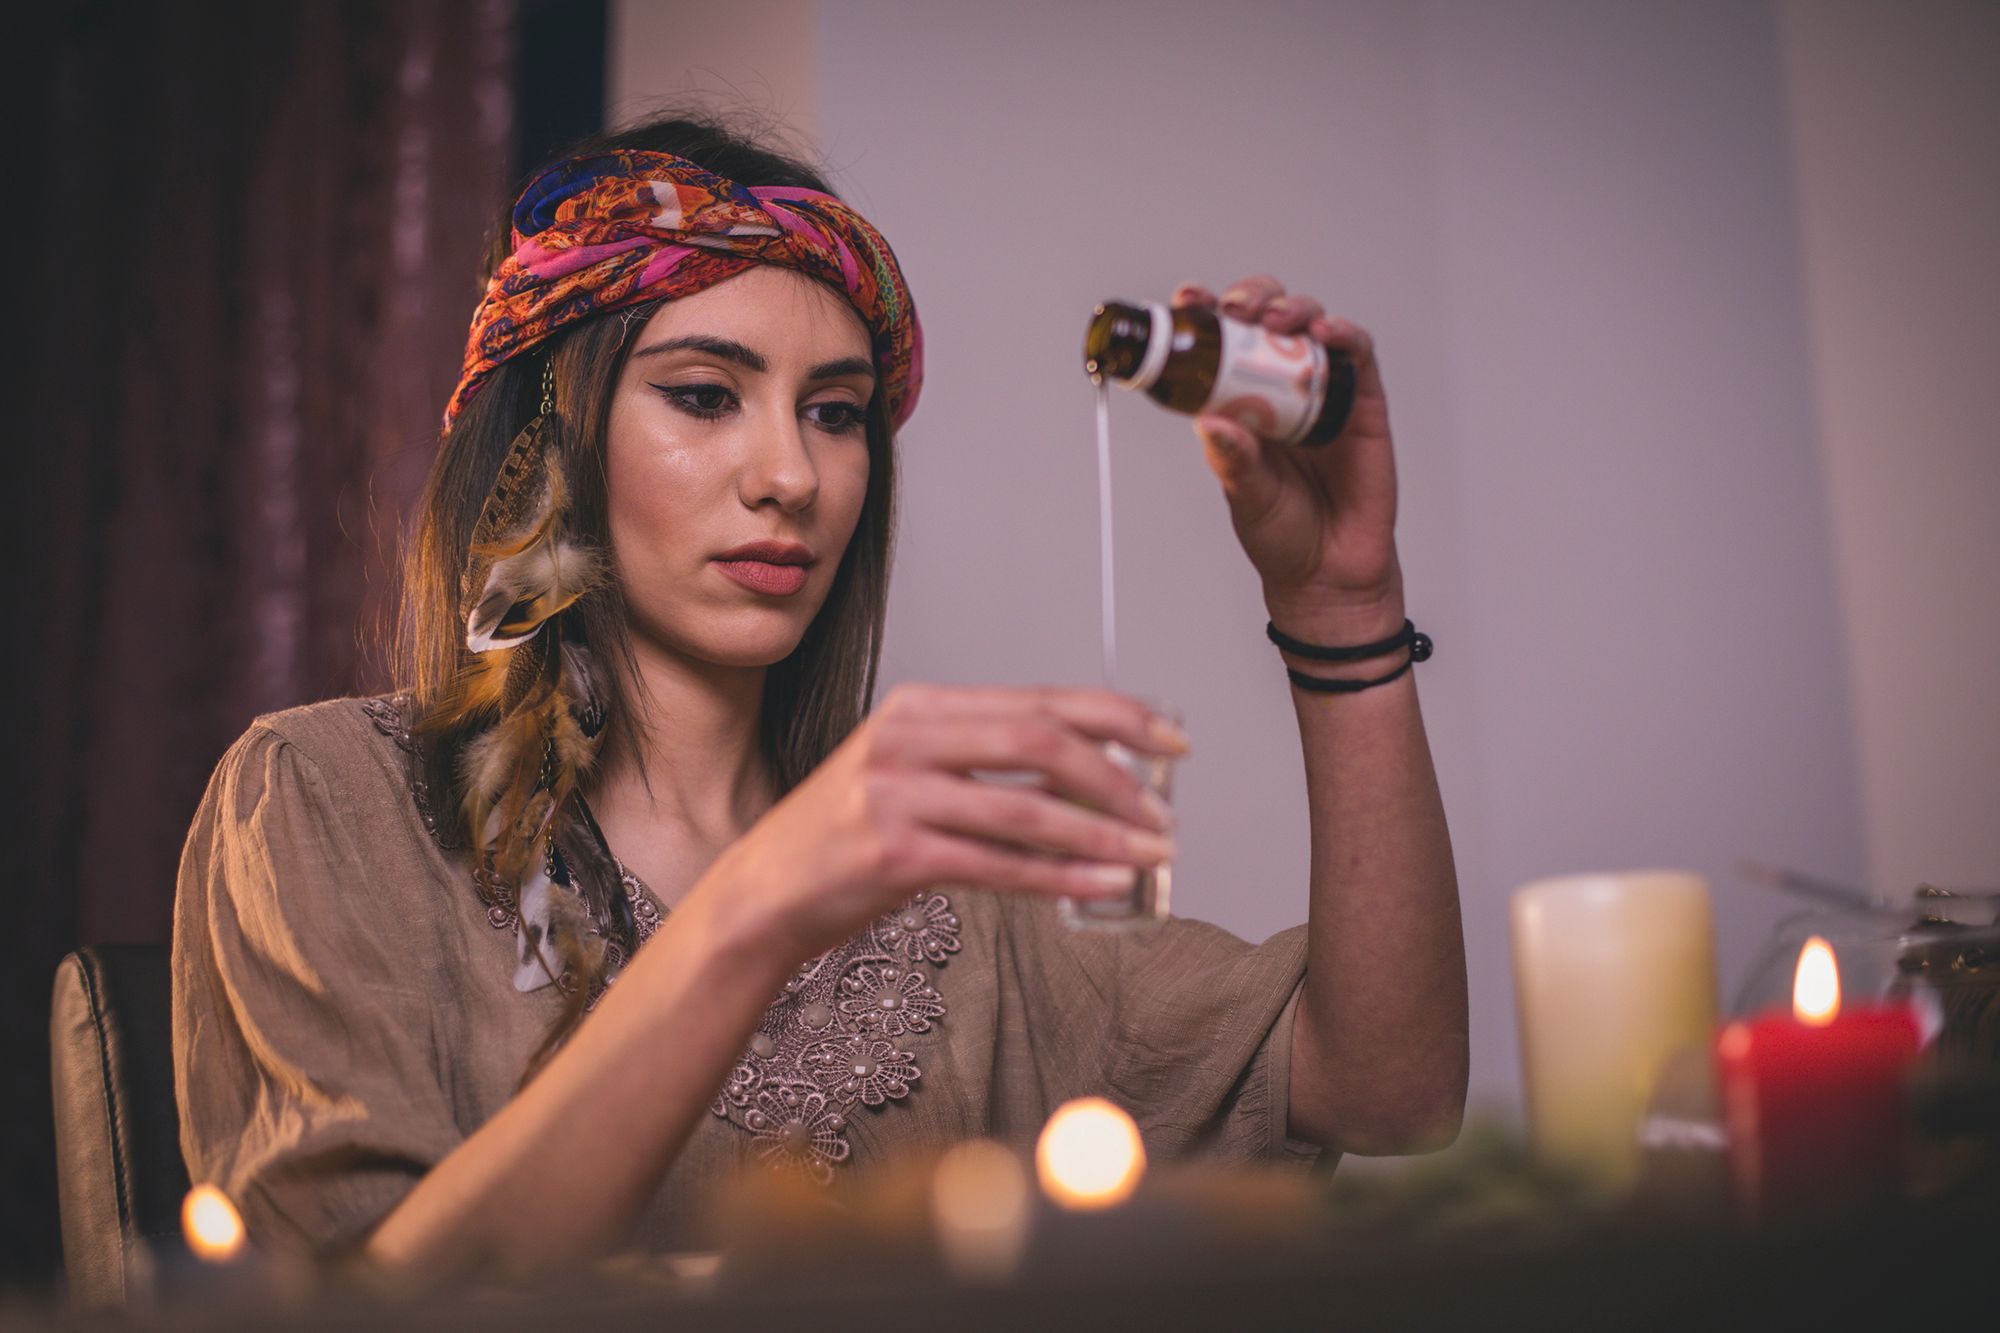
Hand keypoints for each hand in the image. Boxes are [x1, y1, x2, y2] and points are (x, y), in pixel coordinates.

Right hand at [694, 683, 1188, 964]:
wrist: (763, 894)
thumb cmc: (844, 839)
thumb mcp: (909, 774)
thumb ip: (984, 764)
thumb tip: (1087, 777)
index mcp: (921, 707)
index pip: (1040, 699)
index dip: (1118, 716)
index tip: (1171, 741)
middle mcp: (907, 738)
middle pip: (1040, 740)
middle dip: (1117, 776)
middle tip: (1163, 811)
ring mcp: (897, 794)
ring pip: (1026, 807)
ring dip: (1101, 834)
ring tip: (1150, 854)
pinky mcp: (894, 854)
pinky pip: (1000, 865)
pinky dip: (1062, 876)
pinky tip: (1104, 884)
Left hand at [1176, 276, 1403, 640]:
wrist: (1330, 572)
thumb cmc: (1282, 534)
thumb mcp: (1245, 495)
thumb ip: (1232, 460)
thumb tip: (1208, 424)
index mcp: (1240, 402)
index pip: (1221, 344)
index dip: (1207, 313)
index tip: (1188, 300)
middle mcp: (1280, 388)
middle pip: (1267, 318)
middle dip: (1251, 298)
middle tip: (1234, 309)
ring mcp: (1322, 391)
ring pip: (1311, 323)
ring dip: (1292, 307)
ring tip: (1274, 318)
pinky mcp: (1362, 402)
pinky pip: (1358, 354)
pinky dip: (1344, 333)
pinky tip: (1326, 333)